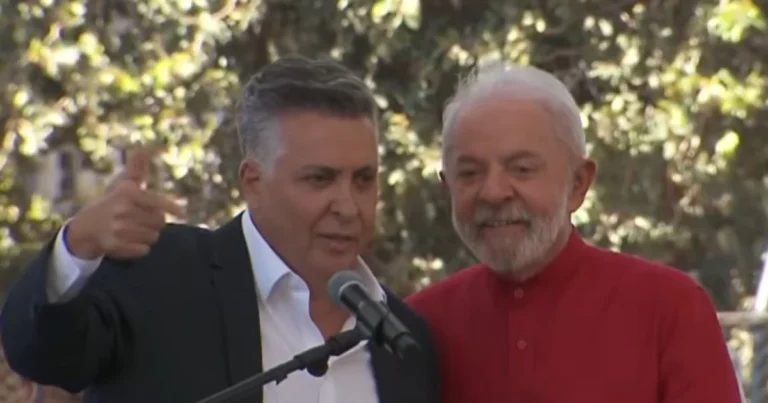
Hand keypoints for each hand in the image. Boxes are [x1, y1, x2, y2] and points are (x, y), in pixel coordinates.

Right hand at [66, 146, 184, 259]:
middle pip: (160, 222)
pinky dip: (140, 248)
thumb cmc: (111, 204)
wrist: (84, 228)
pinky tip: (129, 242)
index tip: (182, 212)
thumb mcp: (122, 186)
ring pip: (153, 237)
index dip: (172, 207)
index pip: (158, 202)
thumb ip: (136, 170)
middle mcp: (122, 210)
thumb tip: (142, 148)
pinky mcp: (115, 246)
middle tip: (142, 220)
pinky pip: (144, 250)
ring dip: (148, 235)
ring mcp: (118, 229)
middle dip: (155, 222)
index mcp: (127, 194)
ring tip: (134, 230)